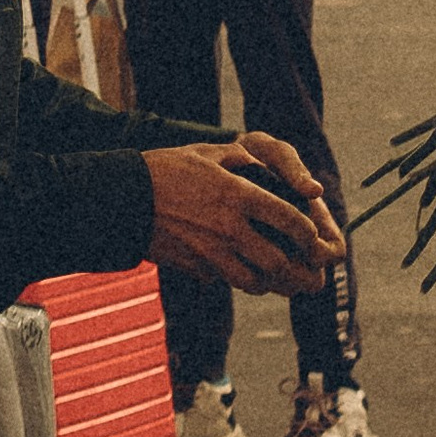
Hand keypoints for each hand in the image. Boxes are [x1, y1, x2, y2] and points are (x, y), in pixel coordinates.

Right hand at [144, 137, 343, 292]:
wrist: (121, 198)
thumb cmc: (167, 169)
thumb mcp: (208, 154)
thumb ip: (244, 161)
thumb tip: (270, 170)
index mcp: (237, 195)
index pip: (289, 220)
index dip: (310, 233)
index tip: (314, 236)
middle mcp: (228, 228)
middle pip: (278, 261)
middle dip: (302, 270)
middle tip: (313, 271)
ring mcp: (210, 253)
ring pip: (256, 281)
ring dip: (275, 282)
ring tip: (287, 279)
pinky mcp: (195, 267)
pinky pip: (229, 282)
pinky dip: (246, 282)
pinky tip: (253, 276)